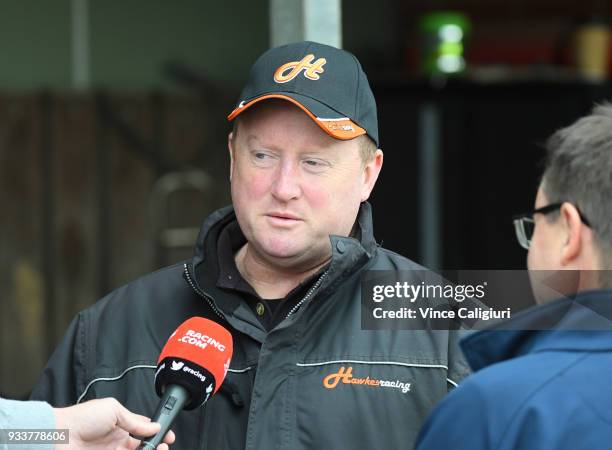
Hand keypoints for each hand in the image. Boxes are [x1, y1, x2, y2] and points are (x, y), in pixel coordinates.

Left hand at [53, 398, 174, 449]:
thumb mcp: (113, 410)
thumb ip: (135, 421)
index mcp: (120, 424)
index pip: (143, 428)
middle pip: (142, 446)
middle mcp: (117, 440)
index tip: (168, 436)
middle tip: (162, 446)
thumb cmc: (82, 417)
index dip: (157, 431)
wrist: (60, 435)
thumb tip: (154, 426)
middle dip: (155, 446)